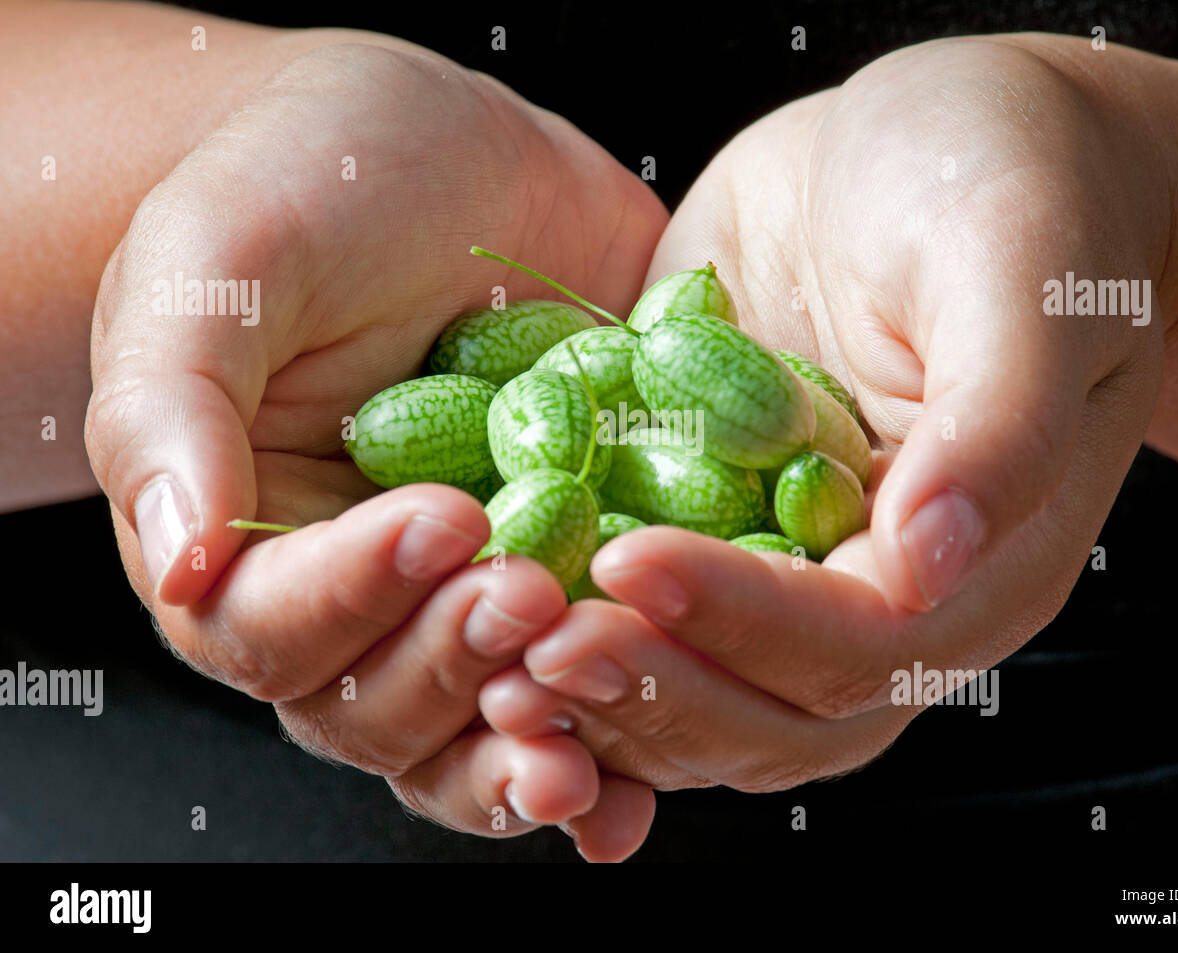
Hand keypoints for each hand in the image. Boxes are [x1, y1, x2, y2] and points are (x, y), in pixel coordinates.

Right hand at [86, 41, 664, 857]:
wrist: (444, 148)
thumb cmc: (302, 183)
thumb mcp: (219, 257)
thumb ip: (175, 403)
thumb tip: (181, 558)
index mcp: (245, 537)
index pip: (269, 624)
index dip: (351, 596)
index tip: (441, 517)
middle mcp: (352, 591)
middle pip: (377, 703)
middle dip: (455, 663)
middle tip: (533, 593)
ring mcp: (466, 590)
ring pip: (474, 723)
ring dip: (530, 737)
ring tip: (599, 712)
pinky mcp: (569, 568)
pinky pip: (580, 681)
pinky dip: (616, 730)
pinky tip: (654, 756)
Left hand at [476, 35, 1177, 792]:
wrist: (936, 139)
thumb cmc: (1016, 183)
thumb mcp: (1020, 274)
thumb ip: (996, 423)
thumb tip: (928, 559)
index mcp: (978, 565)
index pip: (854, 644)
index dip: (741, 622)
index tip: (630, 562)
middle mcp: (881, 597)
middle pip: (767, 708)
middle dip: (653, 686)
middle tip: (537, 643)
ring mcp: (787, 569)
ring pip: (698, 695)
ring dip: (600, 693)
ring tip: (496, 654)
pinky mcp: (709, 523)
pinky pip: (641, 614)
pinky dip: (575, 629)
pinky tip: (488, 605)